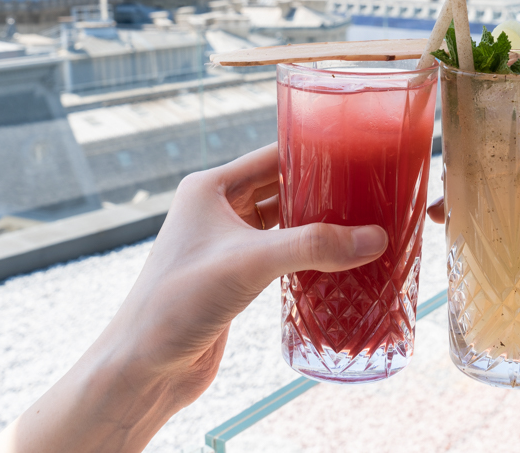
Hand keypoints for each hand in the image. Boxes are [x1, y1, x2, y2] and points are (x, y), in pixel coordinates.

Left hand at [0, 143, 387, 452]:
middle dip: (324, 189)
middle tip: (371, 192)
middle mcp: (217, 208)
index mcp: (210, 187)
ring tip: (365, 223)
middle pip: (282, 186)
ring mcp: (226, 242)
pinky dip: (308, 253)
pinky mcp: (236, 274)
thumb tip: (376, 238)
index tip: (360, 153)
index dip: (315, 151)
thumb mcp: (248, 264)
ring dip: (318, 224)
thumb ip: (312, 247)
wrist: (143, 368)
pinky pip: (281, 252)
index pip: (273, 155)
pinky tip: (339, 260)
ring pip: (284, 221)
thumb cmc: (177, 303)